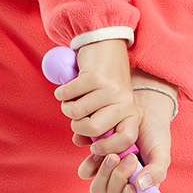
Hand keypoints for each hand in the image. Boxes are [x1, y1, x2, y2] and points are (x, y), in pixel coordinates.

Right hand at [53, 38, 138, 153]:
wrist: (105, 44)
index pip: (126, 139)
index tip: (93, 147)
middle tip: (76, 113)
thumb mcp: (110, 105)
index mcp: (131, 113)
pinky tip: (68, 86)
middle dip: (76, 125)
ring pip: (75, 113)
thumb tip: (78, 142)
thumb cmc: (104, 81)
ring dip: (67, 105)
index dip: (107, 148)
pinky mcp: (94, 78)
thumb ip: (99, 126)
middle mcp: (124, 102)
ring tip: (74, 96)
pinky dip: (61, 93)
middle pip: (92, 129)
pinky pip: (66, 96)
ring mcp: (109, 90)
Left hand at [77, 85, 173, 192]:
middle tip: (128, 157)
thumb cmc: (156, 135)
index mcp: (140, 191)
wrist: (142, 111)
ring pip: (96, 187)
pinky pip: (86, 171)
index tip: (130, 187)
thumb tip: (142, 186)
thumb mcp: (162, 153)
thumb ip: (157, 171)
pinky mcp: (95, 161)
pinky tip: (99, 147)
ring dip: (102, 172)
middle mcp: (122, 185)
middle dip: (118, 177)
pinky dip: (90, 161)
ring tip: (112, 153)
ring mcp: (107, 175)